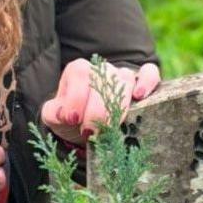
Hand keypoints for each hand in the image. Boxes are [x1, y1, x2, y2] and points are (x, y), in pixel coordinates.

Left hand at [40, 58, 161, 145]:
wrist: (88, 128)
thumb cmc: (73, 119)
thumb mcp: (56, 117)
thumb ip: (53, 113)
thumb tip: (64, 113)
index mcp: (79, 71)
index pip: (80, 74)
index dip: (76, 97)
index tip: (73, 120)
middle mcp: (101, 70)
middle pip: (103, 78)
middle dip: (97, 109)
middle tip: (91, 133)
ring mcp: (122, 75)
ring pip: (125, 78)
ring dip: (119, 104)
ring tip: (112, 126)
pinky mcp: (142, 83)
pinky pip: (149, 73)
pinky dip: (147, 81)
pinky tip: (140, 96)